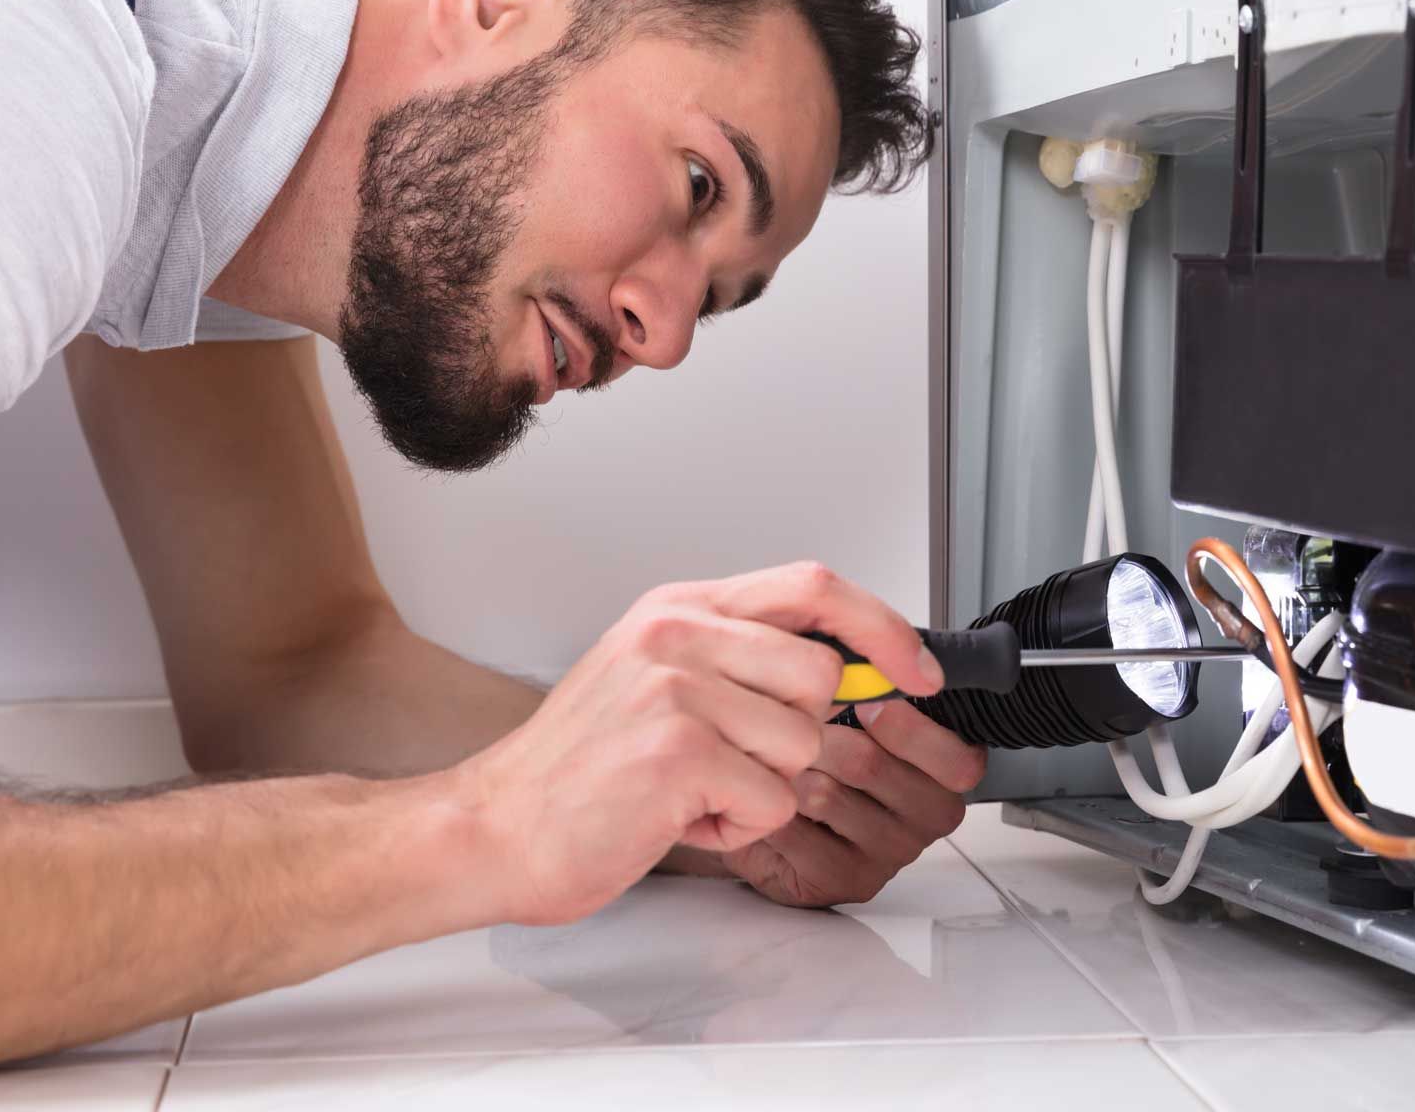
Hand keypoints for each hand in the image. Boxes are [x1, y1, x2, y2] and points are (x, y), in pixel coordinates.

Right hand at [453, 562, 941, 926]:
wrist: (497, 827)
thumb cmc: (579, 766)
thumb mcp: (658, 677)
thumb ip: (744, 657)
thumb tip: (853, 667)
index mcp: (679, 607)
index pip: (813, 586)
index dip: (882, 628)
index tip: (917, 670)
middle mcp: (677, 634)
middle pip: (821, 677)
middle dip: (797, 739)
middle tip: (733, 760)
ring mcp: (677, 690)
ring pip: (803, 746)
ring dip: (762, 789)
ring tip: (694, 790)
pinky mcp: (679, 753)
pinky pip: (772, 800)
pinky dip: (737, 827)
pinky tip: (680, 816)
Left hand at [722, 700, 986, 907]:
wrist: (784, 807)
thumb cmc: (833, 755)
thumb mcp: (867, 707)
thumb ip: (882, 684)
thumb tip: (875, 657)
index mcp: (949, 775)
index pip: (957, 760)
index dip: (905, 728)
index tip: (867, 705)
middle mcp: (928, 820)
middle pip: (869, 764)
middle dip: (821, 737)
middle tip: (806, 730)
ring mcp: (888, 857)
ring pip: (824, 792)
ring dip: (791, 770)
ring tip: (790, 765)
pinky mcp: (841, 881)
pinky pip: (792, 828)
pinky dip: (769, 805)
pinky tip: (776, 800)